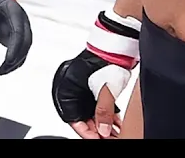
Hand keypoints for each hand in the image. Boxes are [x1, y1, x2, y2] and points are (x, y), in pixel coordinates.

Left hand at [0, 0, 31, 73]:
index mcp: (13, 9)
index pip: (18, 28)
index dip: (15, 44)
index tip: (8, 59)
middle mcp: (20, 20)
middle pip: (25, 41)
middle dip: (17, 56)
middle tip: (4, 67)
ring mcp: (19, 28)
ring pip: (24, 48)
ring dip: (16, 62)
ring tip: (1, 72)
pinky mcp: (14, 35)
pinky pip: (18, 50)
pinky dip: (14, 62)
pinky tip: (3, 70)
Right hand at [51, 10, 139, 138]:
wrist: (118, 46)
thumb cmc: (105, 60)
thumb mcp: (105, 92)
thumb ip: (103, 113)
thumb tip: (103, 131)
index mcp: (66, 90)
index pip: (73, 120)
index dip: (87, 132)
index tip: (98, 139)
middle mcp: (73, 90)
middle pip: (82, 118)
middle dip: (97, 130)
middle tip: (108, 137)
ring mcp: (84, 88)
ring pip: (91, 114)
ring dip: (103, 124)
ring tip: (114, 133)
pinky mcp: (94, 87)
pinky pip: (97, 106)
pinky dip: (106, 115)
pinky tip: (116, 123)